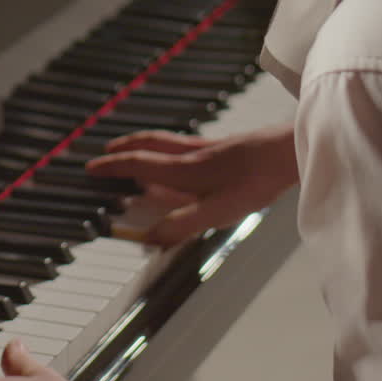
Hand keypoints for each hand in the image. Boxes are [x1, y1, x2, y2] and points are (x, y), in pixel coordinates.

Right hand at [85, 123, 297, 244]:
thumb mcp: (217, 212)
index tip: (93, 168)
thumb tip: (150, 238)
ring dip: (145, 145)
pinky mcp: (226, 146)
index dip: (112, 167)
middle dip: (124, 147)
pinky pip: (186, 145)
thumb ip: (182, 225)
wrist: (288, 152)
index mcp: (183, 170)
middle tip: (108, 151)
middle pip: (149, 144)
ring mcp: (209, 148)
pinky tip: (182, 160)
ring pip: (167, 142)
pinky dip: (171, 149)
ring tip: (136, 152)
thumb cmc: (256, 179)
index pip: (137, 164)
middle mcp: (191, 154)